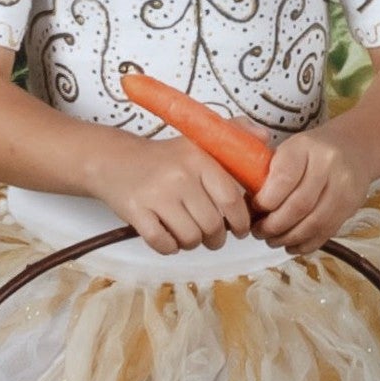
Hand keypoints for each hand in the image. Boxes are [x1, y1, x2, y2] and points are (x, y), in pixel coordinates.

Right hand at [93, 133, 254, 255]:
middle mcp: (179, 175)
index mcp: (198, 158)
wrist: (113, 160)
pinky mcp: (136, 212)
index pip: (231, 199)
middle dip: (216, 237)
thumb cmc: (163, 157)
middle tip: (212, 235)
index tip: (240, 228)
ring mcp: (156, 195)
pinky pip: (163, 244)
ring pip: (190, 238)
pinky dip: (170, 247)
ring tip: (189, 232)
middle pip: (212, 225)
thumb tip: (265, 138)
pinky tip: (169, 236)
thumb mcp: (197, 140)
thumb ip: (234, 133)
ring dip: (193, 243)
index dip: (240, 221)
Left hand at [253, 123, 372, 252]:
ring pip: (313, 224)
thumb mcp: (288, 149)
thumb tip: (245, 206)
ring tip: (272, 239)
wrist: (355, 147)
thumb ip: (268, 172)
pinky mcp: (352, 207)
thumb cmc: (312, 151)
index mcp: (306, 147)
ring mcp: (344, 188)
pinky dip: (305, 244)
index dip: (265, 201)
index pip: (283, 178)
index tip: (254, 208)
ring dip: (287, 238)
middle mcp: (329, 165)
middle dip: (273, 225)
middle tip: (259, 231)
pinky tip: (291, 244)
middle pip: (298, 206)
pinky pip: (326, 233)